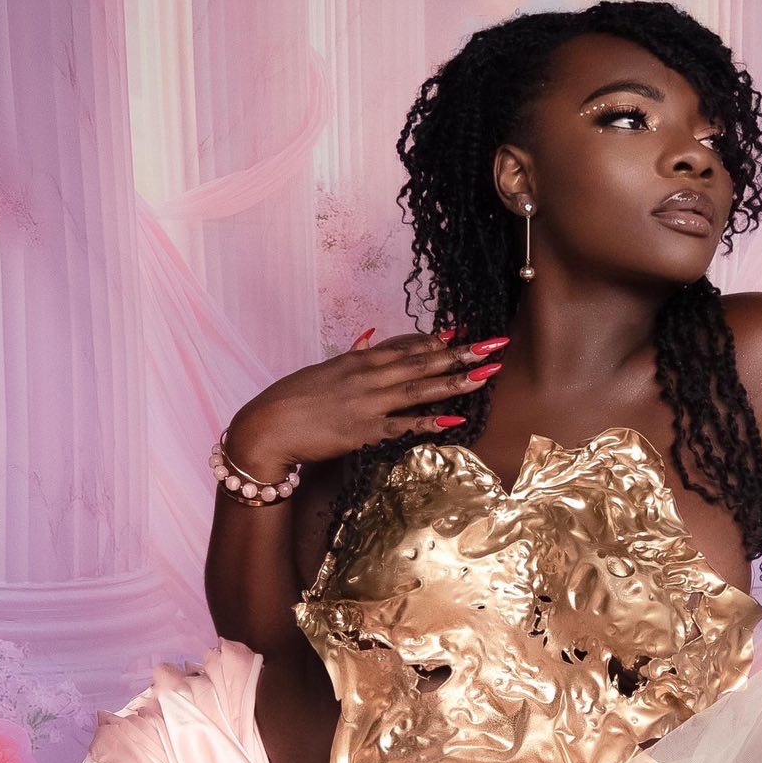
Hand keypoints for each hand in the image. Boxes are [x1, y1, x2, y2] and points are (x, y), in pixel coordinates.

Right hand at [224, 329, 508, 478]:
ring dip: (455, 381)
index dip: (436, 340)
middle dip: (460, 353)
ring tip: (487, 373)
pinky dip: (430, 421)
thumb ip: (352, 354)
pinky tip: (456, 419)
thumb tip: (369, 337)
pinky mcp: (364, 431)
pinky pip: (403, 426)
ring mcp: (368, 403)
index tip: (463, 331)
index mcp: (358, 360)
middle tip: (494, 344)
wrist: (267, 426)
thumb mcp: (323, 369)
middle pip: (422, 362)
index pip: (404, 345)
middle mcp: (367, 376)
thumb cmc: (291, 399)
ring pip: (419, 388)